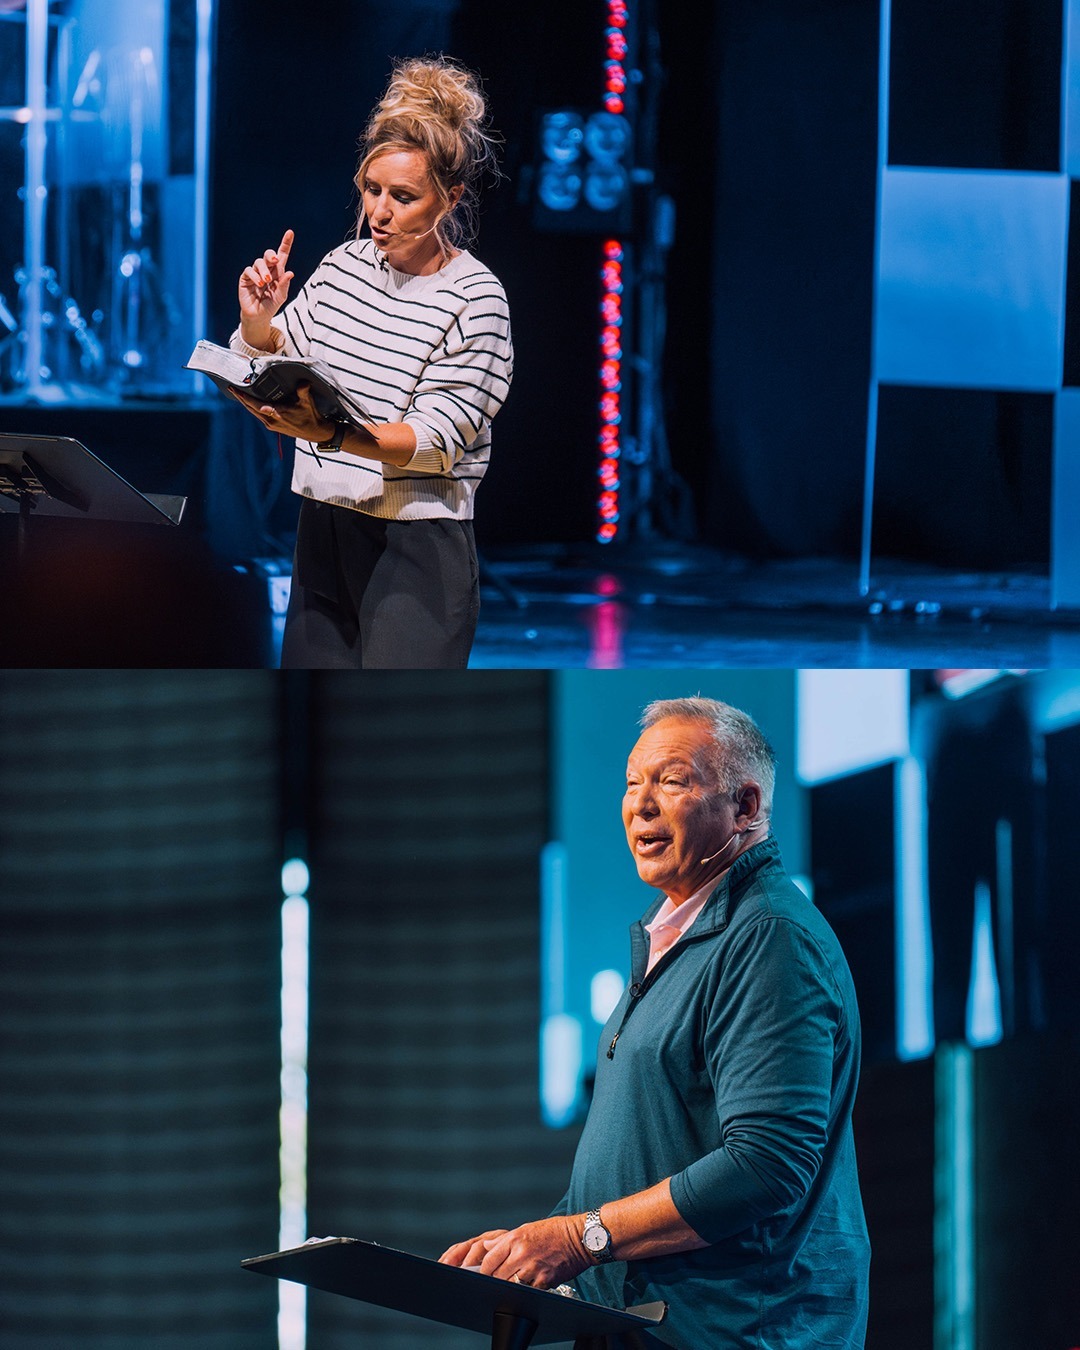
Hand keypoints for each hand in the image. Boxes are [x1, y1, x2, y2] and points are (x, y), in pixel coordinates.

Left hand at [228, 381, 332, 443]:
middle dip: (241, 398)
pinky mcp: (273, 426)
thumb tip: (303, 382)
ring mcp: (271, 425)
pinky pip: (258, 415)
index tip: (236, 389)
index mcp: (277, 414)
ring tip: (239, 393)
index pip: (255, 405)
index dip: (244, 397)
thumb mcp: (308, 402)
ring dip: (245, 403)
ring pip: (253, 412)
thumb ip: (303, 391)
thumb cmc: (311, 416)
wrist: (315, 432)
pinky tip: (250, 402)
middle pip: (250, 408)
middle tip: (232, 388)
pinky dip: (253, 408)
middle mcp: (271, 421)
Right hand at [238, 229, 294, 337]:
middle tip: (275, 261)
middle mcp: (266, 270)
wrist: (258, 317)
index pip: (282, 255)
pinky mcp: (245, 278)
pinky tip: (260, 284)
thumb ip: (284, 285)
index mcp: (278, 273)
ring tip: (267, 281)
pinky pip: (249, 270)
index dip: (285, 244)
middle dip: (271, 255)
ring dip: (264, 270)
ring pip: (258, 262)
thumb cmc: (270, 306)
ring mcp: (255, 273)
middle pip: (268, 254)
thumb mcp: (280, 297)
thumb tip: (290, 272)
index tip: (290, 233)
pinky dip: (255, 276)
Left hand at [439, 1216, 588, 1289]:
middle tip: (495, 1281)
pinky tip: (527, 1285)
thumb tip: (486, 1248)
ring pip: (510, 1285)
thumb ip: (504, 1241)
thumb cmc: (553, 1232)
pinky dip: (525, 1290)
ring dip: (508, 1286)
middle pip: (496, 1275)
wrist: (578, 1237)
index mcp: (515, 1239)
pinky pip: (527, 1291)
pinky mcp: (544, 1281)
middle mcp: (521, 1253)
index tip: (483, 1274)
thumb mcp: (526, 1229)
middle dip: (494, 1280)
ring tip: (511, 1284)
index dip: (483, 1270)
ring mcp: (532, 1268)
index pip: (489, 1260)